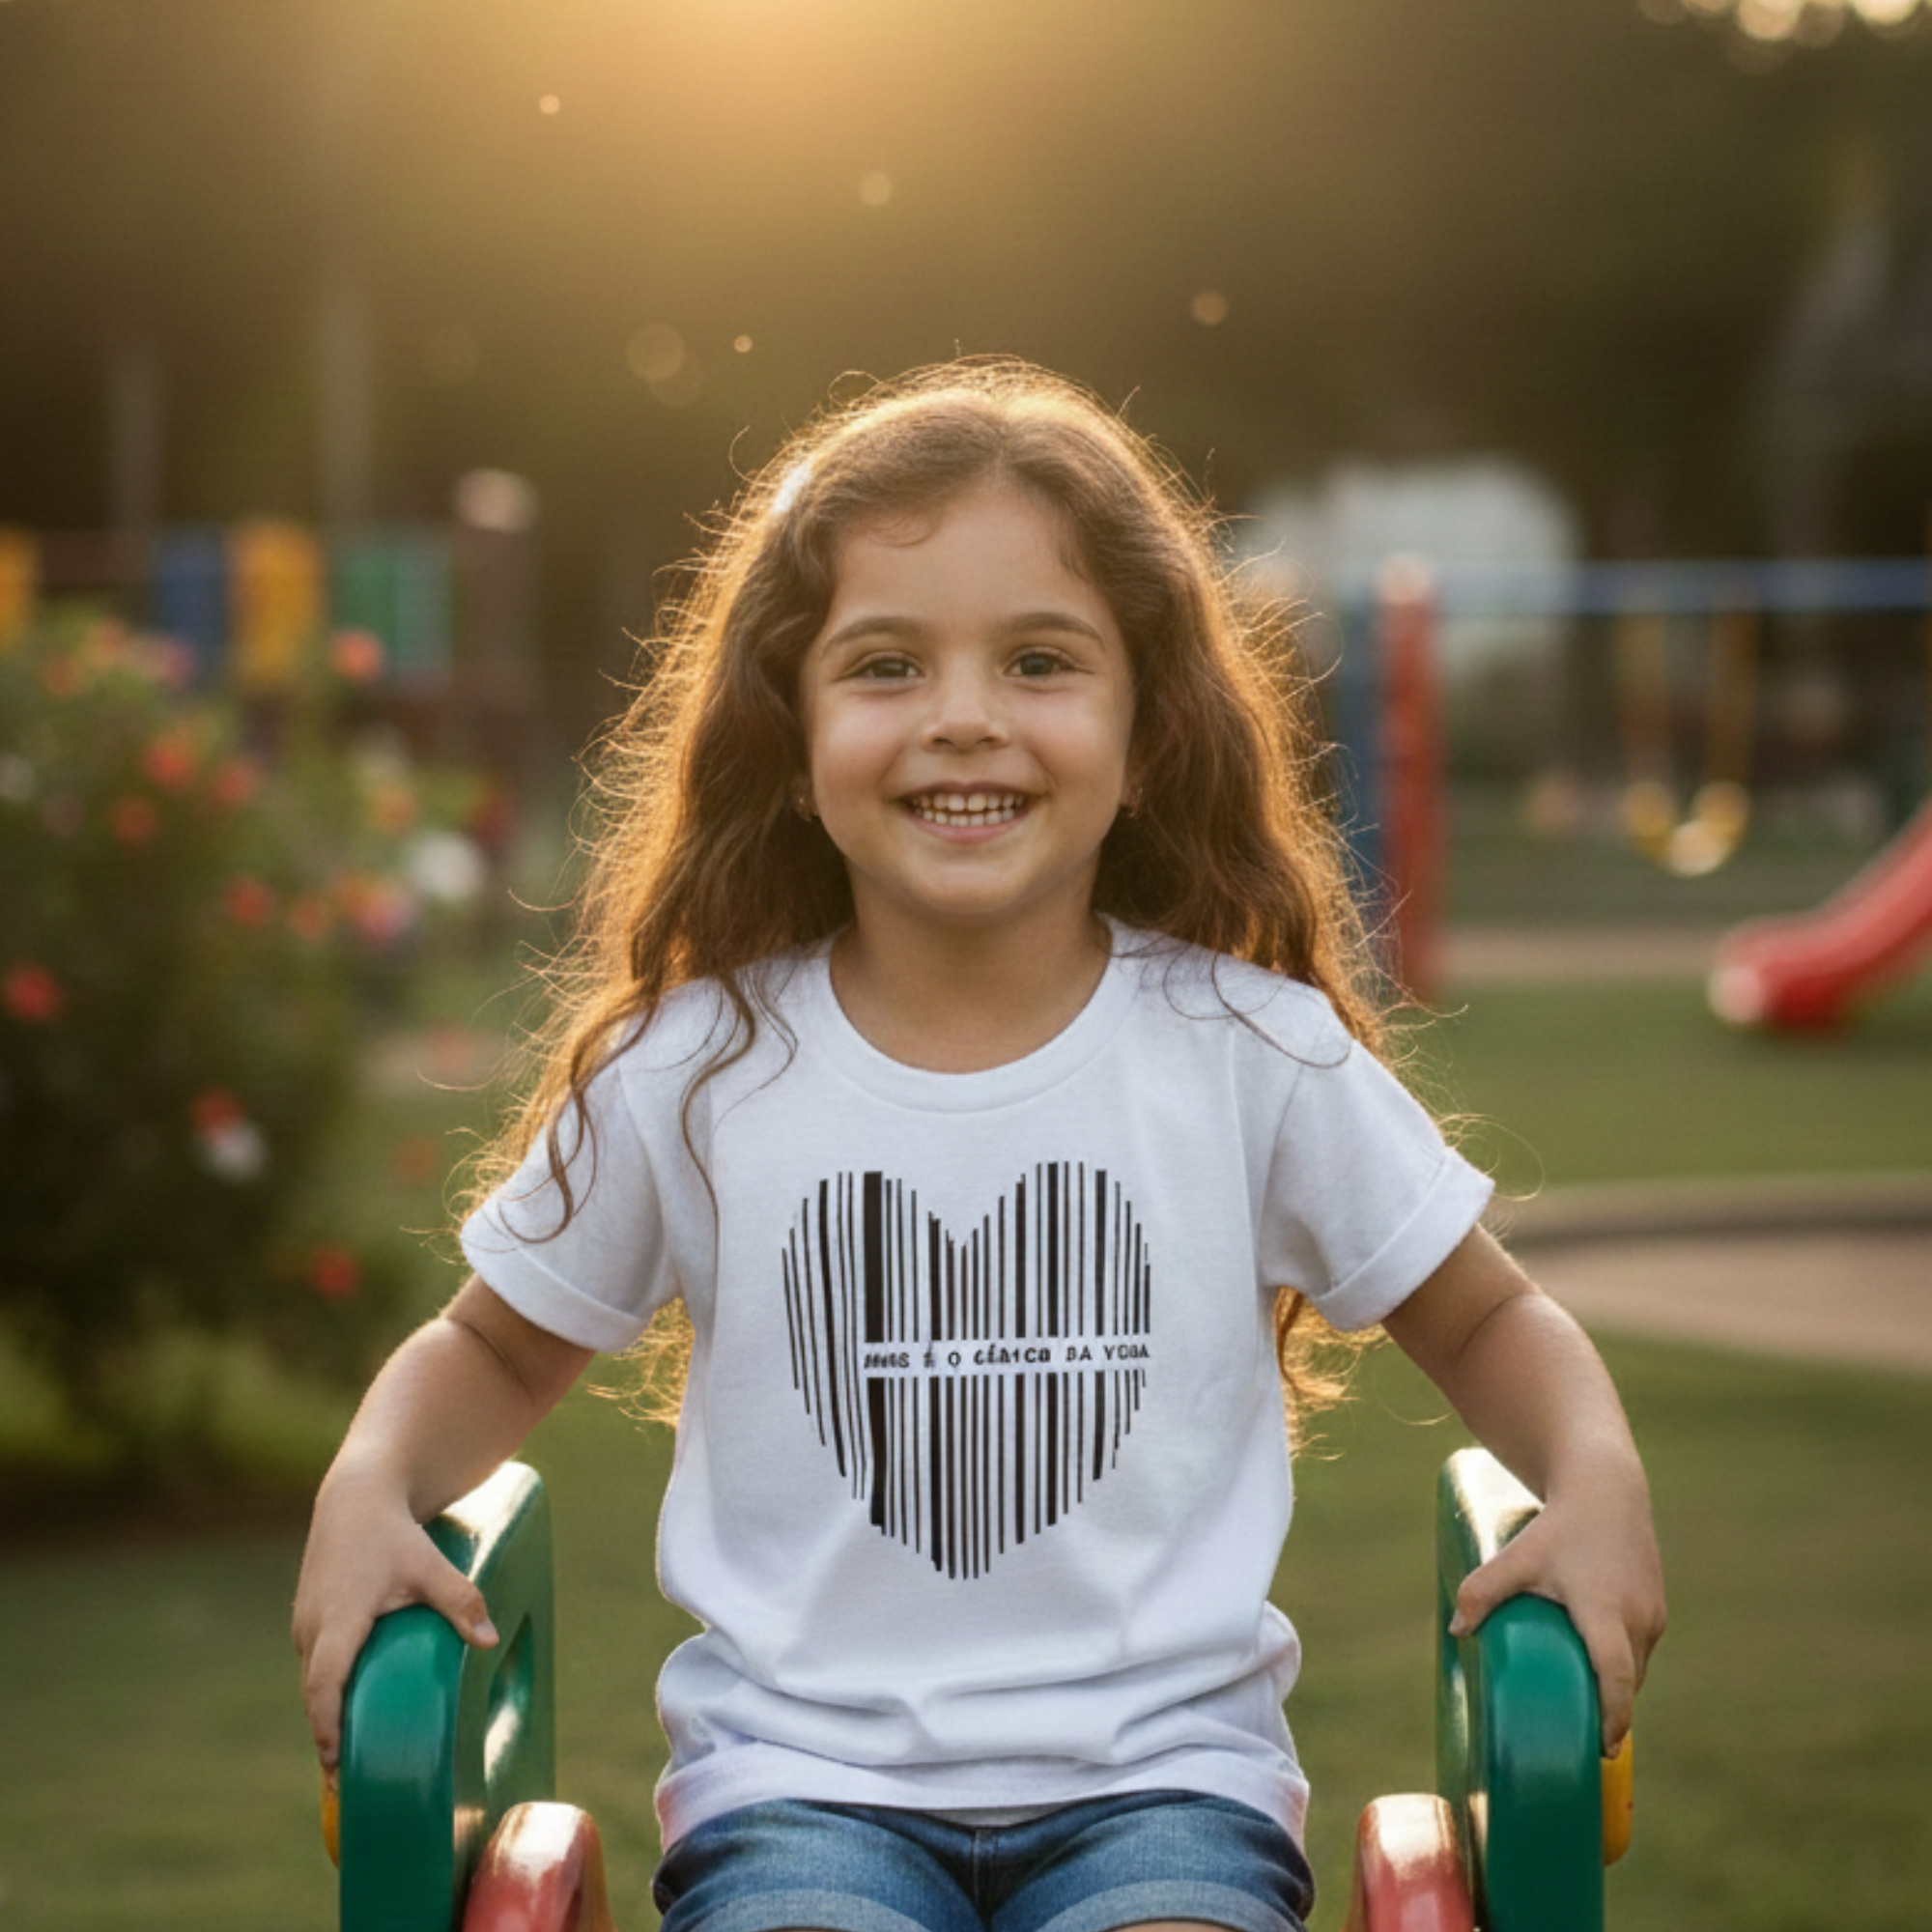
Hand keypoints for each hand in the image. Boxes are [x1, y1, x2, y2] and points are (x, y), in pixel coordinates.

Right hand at [291, 1465, 499, 1770]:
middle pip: (316, 1695)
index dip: (328, 1729)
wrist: (355, 1499)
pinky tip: (348, 1712)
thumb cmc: (395, 1535)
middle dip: (329, 1738)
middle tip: (348, 1785)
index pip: (324, 1688)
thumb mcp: (430, 1567)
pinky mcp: (309, 1621)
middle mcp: (313, 1629)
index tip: (337, 1767)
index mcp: (339, 1622)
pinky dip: (328, 1691)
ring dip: (328, 1716)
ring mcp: (305, 1625)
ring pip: (314, 1681)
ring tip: (350, 1760)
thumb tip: (492, 1641)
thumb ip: (461, 1602)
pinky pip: (316, 1666)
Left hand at [1448, 1470, 1665, 1752]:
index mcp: (1606, 1613)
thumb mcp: (1516, 1557)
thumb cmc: (1558, 1528)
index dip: (1612, 1717)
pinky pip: (1642, 1651)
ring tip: (1588, 1715)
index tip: (1602, 1748)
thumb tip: (1454, 1631)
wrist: (1606, 1489)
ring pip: (1637, 1668)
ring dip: (1617, 1691)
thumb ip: (1483, 1591)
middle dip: (1609, 1714)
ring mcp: (1653, 1614)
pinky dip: (1624, 1667)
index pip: (1616, 1677)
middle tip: (1581, 1743)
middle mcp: (1637, 1619)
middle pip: (1627, 1682)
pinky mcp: (1657, 1608)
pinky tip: (1602, 1677)